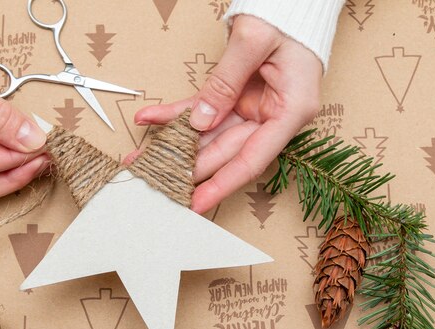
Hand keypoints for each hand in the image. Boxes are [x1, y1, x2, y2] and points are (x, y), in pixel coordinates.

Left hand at [135, 15, 321, 213]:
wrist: (291, 3)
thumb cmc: (287, 19)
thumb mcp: (255, 42)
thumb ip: (225, 82)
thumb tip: (199, 121)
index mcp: (291, 110)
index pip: (253, 159)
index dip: (223, 184)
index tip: (197, 203)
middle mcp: (271, 116)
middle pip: (224, 151)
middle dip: (188, 168)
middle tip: (155, 180)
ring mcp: (251, 108)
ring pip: (207, 135)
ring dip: (174, 144)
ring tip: (143, 156)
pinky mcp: (235, 98)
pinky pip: (201, 109)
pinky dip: (175, 114)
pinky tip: (151, 119)